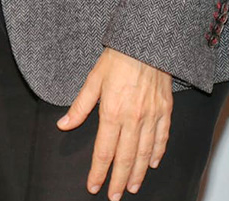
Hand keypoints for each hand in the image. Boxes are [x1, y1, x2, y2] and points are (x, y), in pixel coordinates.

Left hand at [57, 48, 172, 198]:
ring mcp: (152, 116)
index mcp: (113, 112)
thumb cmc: (117, 59)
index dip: (98, 171)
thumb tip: (63, 124)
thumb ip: (79, 107)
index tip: (93, 185)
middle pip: (125, 157)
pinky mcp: (165, 111)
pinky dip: (157, 153)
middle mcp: (134, 118)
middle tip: (115, 196)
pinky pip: (162, 138)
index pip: (104, 151)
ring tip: (132, 187)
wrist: (146, 43)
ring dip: (137, 173)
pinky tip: (151, 164)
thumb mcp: (93, 81)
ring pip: (145, 153)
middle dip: (119, 180)